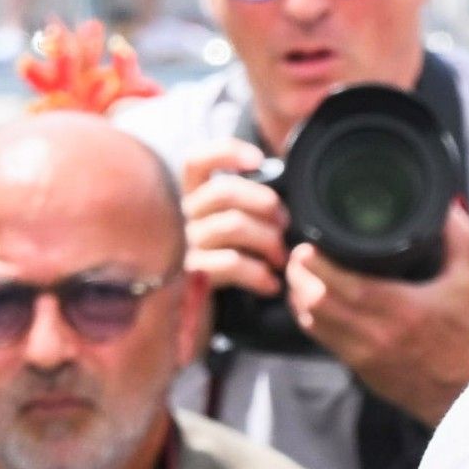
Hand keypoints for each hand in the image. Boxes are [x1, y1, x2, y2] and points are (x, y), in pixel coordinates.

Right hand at [181, 139, 290, 298]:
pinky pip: (230, 263)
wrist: (203, 316)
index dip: (225, 152)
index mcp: (194, 197)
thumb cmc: (232, 262)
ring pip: (232, 225)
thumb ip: (251, 204)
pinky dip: (258, 273)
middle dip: (265, 204)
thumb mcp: (240, 227)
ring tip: (281, 258)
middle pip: (224, 191)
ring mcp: (184, 244)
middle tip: (284, 225)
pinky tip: (271, 284)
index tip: (259, 160)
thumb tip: (284, 185)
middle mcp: (183, 216)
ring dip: (268, 241)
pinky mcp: (191, 274)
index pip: (196, 161)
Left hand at [287, 202, 468, 426]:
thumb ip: (459, 243)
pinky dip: (306, 316)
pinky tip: (307, 300)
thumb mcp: (468, 284)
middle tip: (299, 253)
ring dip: (298, 294)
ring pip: (311, 319)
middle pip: (317, 300)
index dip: (317, 264)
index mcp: (401, 308)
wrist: (460, 390)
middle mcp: (376, 331)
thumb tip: (451, 209)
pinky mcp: (355, 364)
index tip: (310, 244)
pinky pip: (318, 337)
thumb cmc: (462, 338)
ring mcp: (361, 350)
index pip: (345, 285)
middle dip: (300, 274)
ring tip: (299, 273)